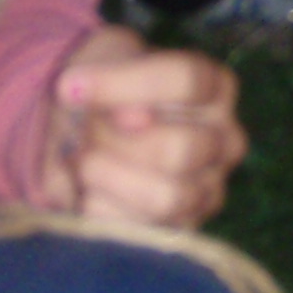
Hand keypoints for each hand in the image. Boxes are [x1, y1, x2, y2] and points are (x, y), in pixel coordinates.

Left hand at [40, 27, 244, 228]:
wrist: (82, 129)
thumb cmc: (103, 90)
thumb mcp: (101, 63)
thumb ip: (115, 77)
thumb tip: (132, 120)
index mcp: (216, 88)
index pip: (186, 81)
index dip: (123, 85)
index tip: (68, 87)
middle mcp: (225, 141)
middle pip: (179, 150)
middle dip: (112, 142)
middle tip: (83, 130)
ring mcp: (209, 190)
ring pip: (166, 198)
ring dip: (106, 178)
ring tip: (84, 159)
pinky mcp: (182, 230)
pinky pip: (136, 230)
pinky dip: (99, 206)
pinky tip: (91, 187)